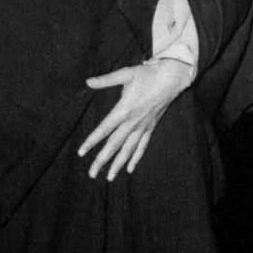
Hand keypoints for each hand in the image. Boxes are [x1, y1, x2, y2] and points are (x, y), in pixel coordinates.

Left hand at [78, 58, 191, 180]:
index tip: (81, 153)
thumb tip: (88, 82)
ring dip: (118, 164)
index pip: (104, 129)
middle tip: (91, 174)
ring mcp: (143, 126)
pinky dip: (135, 158)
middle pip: (114, 145)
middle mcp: (133, 122)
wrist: (171, 78)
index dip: (92, 142)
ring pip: (128, 150)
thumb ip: (106, 80)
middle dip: (102, 160)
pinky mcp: (151, 127)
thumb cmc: (147, 74)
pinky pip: (142, 146)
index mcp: (124, 109)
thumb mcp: (125, 74)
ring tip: (109, 178)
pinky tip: (129, 169)